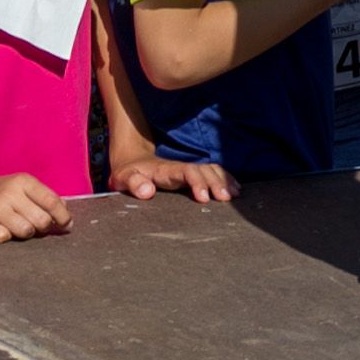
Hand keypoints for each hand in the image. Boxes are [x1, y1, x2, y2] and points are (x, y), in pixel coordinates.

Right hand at [0, 163, 73, 240]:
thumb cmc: (1, 194)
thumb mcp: (23, 188)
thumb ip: (45, 199)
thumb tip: (68, 220)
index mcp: (24, 182)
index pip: (52, 202)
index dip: (63, 217)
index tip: (67, 226)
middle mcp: (10, 193)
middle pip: (42, 220)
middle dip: (43, 228)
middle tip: (36, 227)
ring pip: (25, 231)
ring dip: (25, 234)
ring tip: (17, 227)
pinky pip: (4, 238)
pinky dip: (6, 237)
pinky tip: (1, 230)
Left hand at [116, 151, 235, 205]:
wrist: (133, 160)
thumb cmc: (128, 174)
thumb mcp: (124, 178)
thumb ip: (134, 184)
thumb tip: (148, 191)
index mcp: (166, 170)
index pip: (187, 172)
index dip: (198, 183)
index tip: (204, 199)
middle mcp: (181, 167)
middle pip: (205, 170)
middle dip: (217, 183)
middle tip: (227, 199)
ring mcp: (188, 169)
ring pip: (212, 169)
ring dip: (224, 180)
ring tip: (235, 195)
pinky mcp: (192, 173)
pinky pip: (213, 172)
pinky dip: (226, 178)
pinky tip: (235, 188)